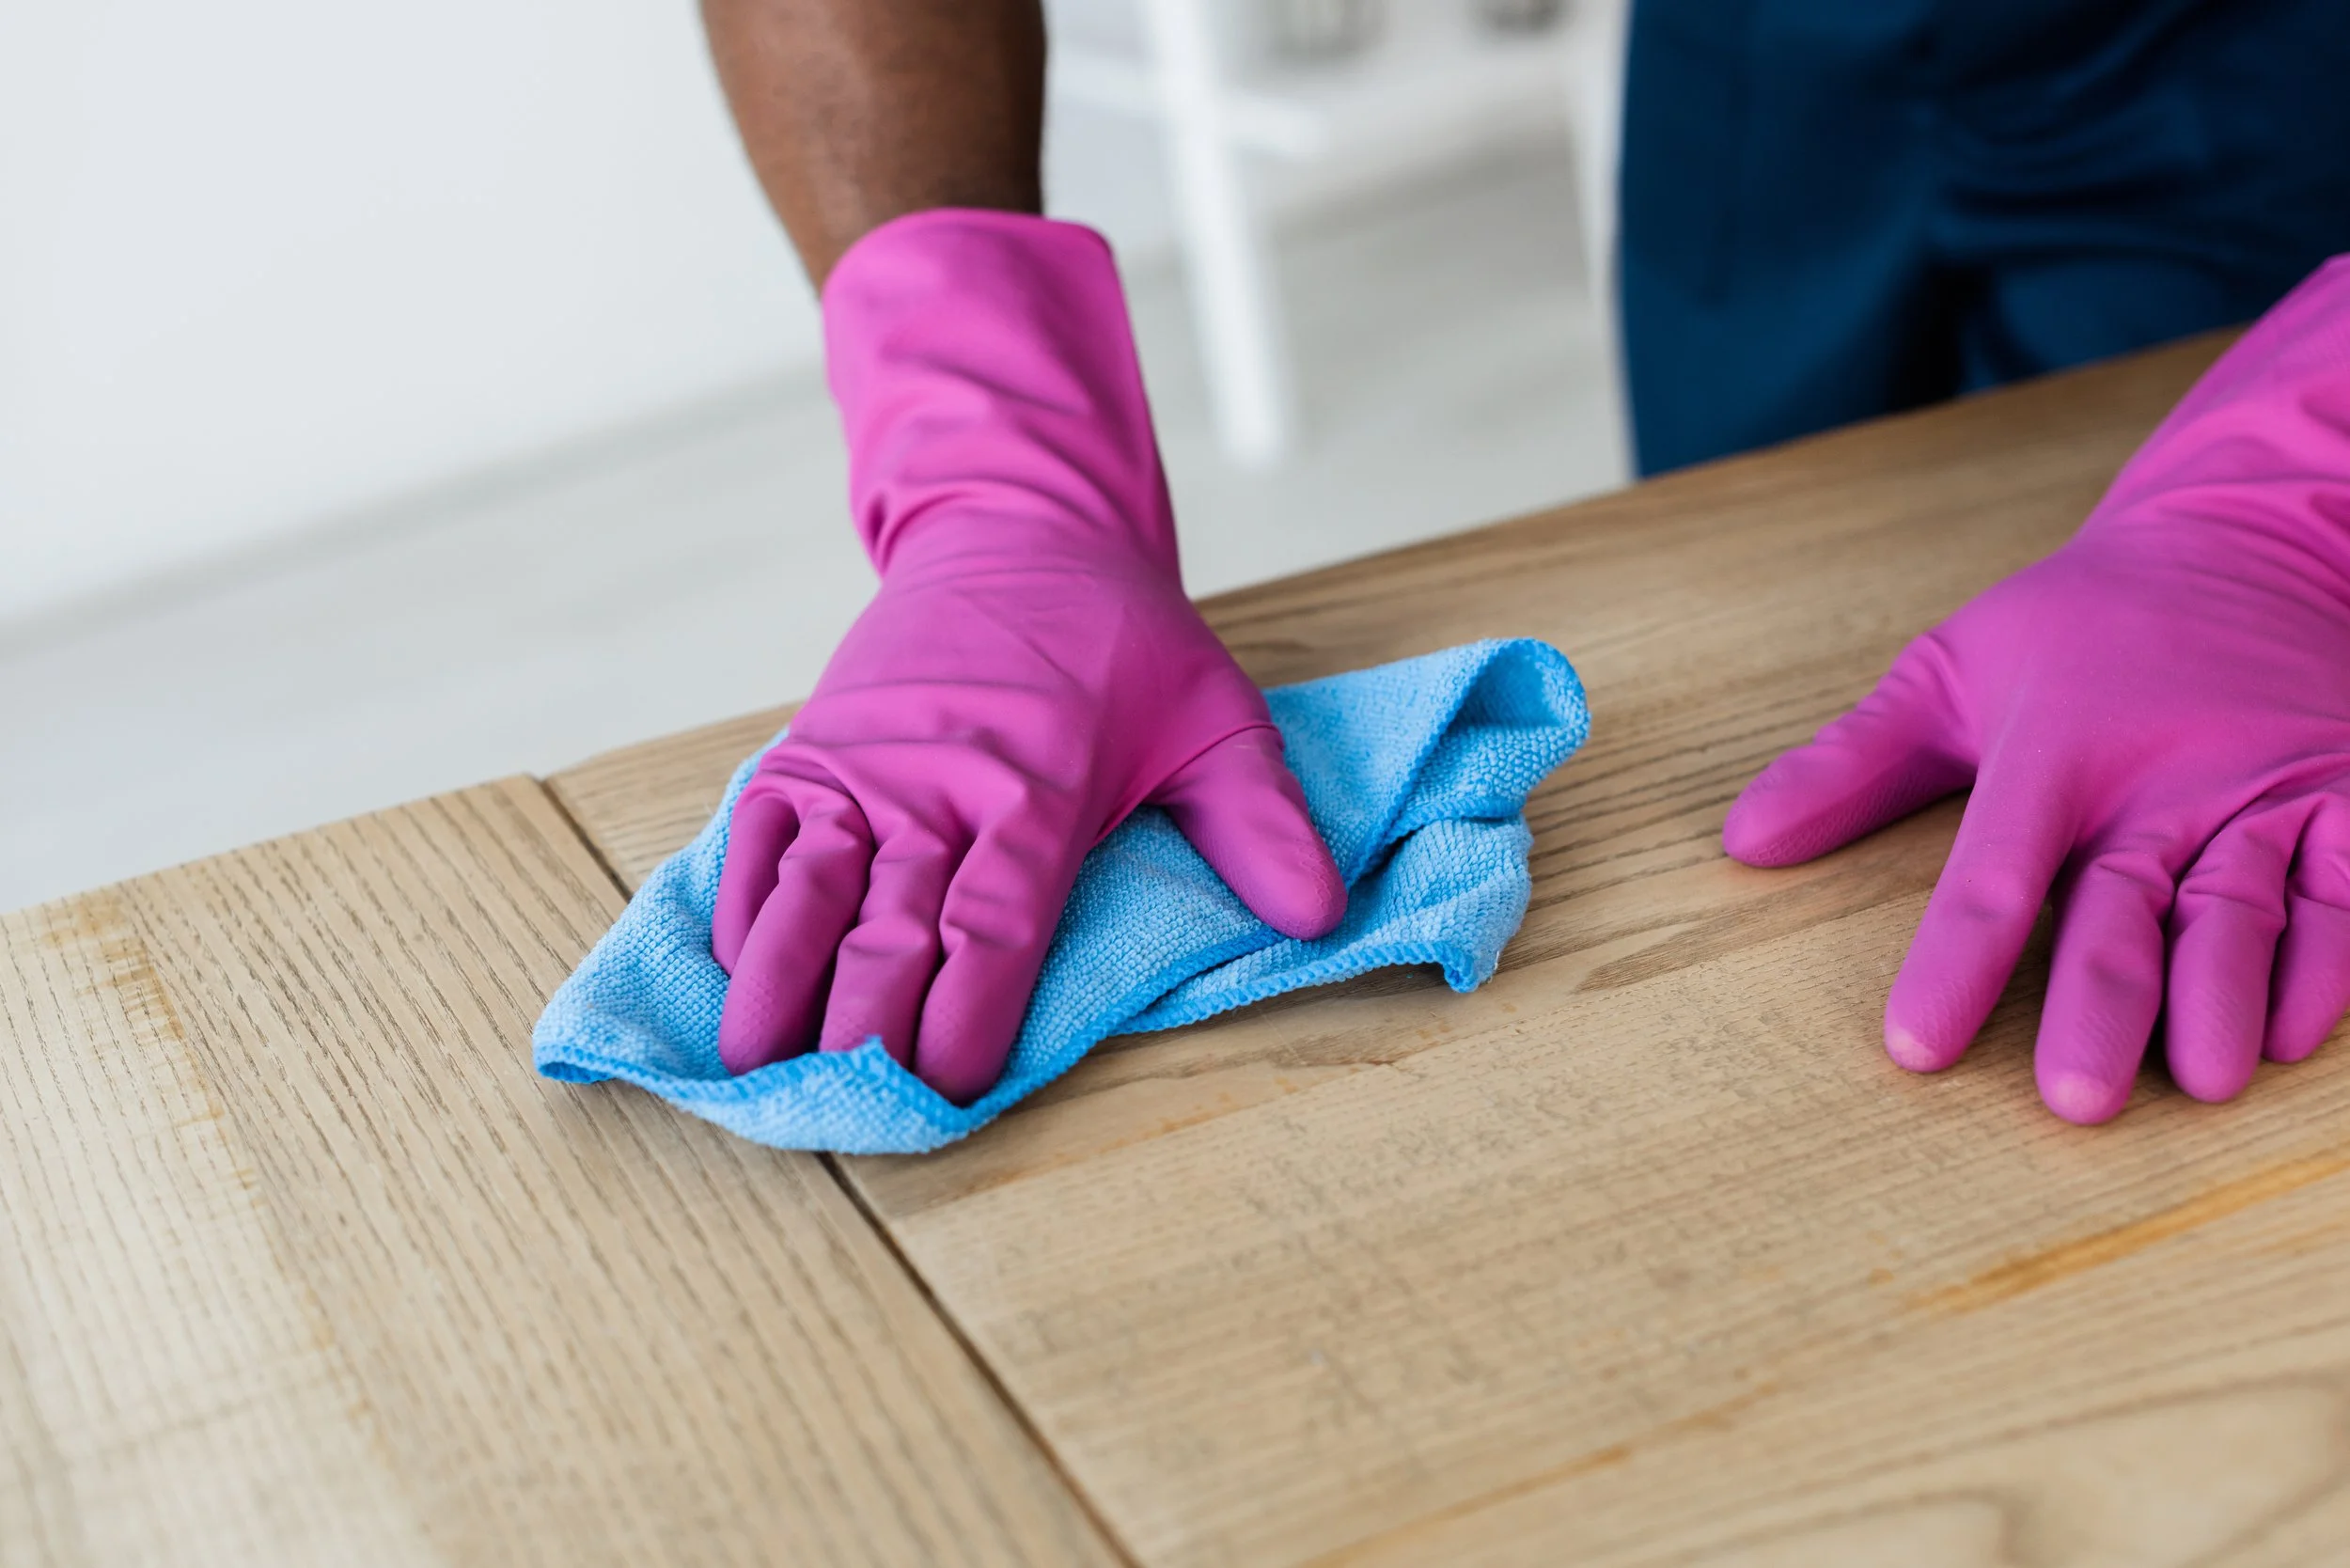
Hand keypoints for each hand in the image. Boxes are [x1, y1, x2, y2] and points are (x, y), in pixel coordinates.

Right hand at [711, 211, 1343, 1102]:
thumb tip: (1318, 916)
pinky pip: (760, 836)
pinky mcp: (811, 747)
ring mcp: (862, 765)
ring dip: (777, 982)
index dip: (966, 1014)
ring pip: (805, 889)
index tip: (952, 1088)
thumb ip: (1261, 822)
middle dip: (862, 1028)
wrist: (1016, 531)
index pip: (993, 926)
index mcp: (1037, 787)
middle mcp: (937, 783)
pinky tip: (736, 970)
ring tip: (751, 1064)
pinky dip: (743, 904)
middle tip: (845, 1107)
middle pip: (887, 927)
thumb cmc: (1121, 644)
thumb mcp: (1217, 717)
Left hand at [1723, 257, 2349, 1122]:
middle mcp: (2161, 782)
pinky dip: (2328, 962)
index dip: (1951, 966)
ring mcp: (2263, 792)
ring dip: (2222, 998)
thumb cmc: (2077, 625)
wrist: (2252, 539)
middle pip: (2124, 911)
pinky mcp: (2344, 795)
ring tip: (2201, 1079)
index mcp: (2052, 752)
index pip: (1992, 879)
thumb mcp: (1949, 670)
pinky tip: (2293, 1034)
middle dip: (2099, 1007)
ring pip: (2241, 909)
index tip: (1913, 1050)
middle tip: (2073, 1099)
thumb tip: (1738, 843)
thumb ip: (1849, 764)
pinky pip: (2347, 886)